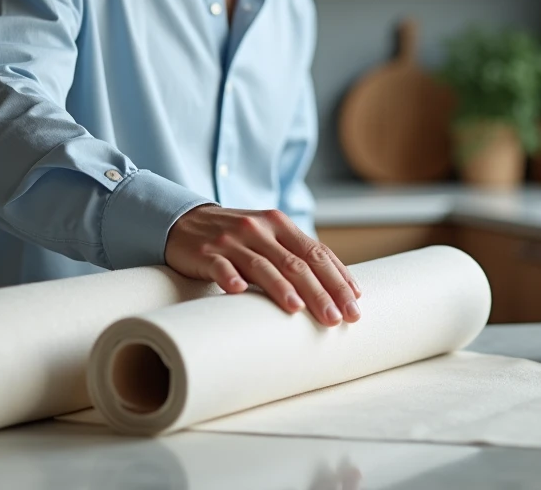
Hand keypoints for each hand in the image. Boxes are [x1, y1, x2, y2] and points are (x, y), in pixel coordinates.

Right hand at [164, 205, 361, 325]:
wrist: (185, 222)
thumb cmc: (236, 237)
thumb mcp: (268, 238)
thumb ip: (295, 255)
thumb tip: (336, 289)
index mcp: (280, 224)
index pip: (316, 252)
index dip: (338, 277)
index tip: (355, 303)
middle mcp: (259, 229)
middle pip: (295, 262)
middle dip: (320, 291)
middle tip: (336, 318)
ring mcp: (231, 240)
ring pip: (262, 265)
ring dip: (281, 288)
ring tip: (298, 309)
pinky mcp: (205, 252)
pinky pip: (219, 265)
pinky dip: (229, 277)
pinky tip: (237, 291)